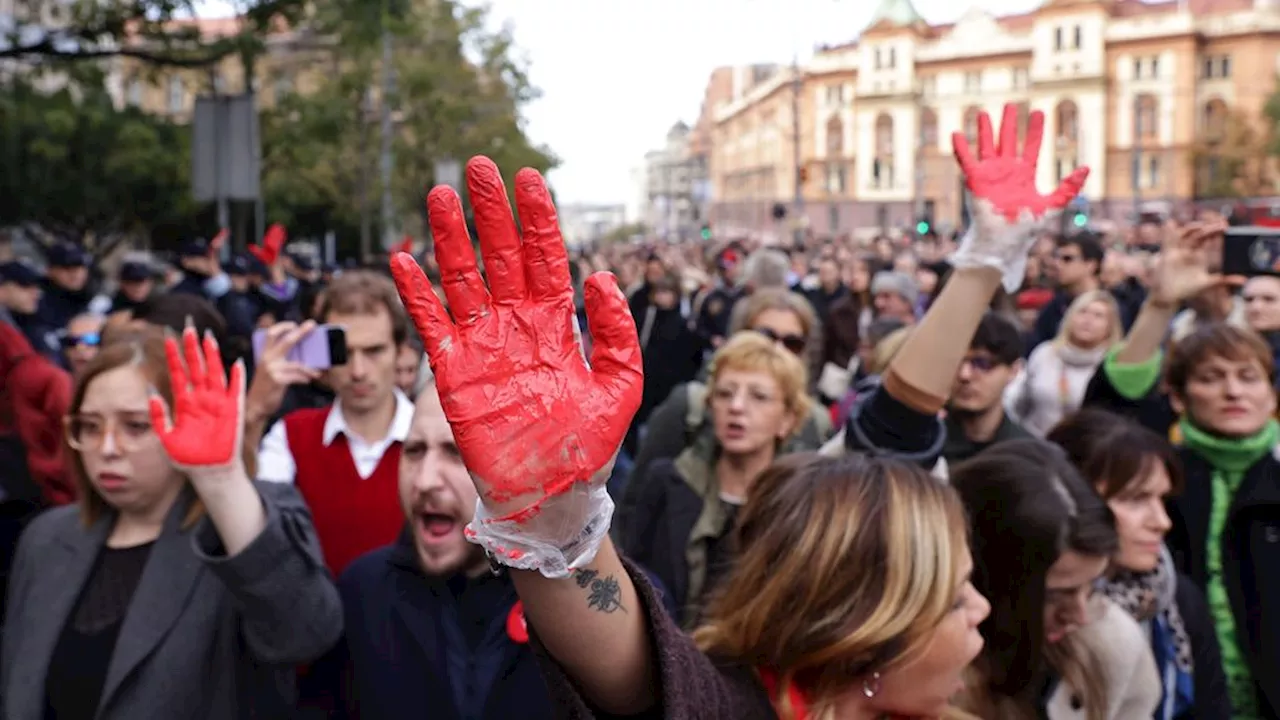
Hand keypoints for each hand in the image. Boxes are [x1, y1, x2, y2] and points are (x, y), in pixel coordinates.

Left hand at [149, 327, 246, 481]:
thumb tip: (150, 391)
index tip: (167, 336)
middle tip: (188, 326)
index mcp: (184, 403)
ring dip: (212, 356)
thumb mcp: (165, 437)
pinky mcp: (233, 412)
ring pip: (214, 373)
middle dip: (192, 347)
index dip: (174, 355)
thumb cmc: (187, 458)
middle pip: (196, 367)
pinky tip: (236, 363)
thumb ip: (159, 415)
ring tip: (208, 337)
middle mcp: (201, 399)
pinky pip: (236, 391)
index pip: (178, 372)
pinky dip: (237, 378)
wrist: (208, 473)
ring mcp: (218, 403)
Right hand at [244, 320, 321, 425]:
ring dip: (309, 369)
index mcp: (264, 355)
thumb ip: (280, 361)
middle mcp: (267, 359)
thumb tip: (304, 355)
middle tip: (312, 324)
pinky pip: (297, 377)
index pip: (271, 334)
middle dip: (301, 332)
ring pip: (297, 364)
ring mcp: (272, 369)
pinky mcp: (277, 380)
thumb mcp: (270, 371)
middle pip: (287, 341)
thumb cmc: (266, 388)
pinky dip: (304, 379)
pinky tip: (308, 381)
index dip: (282, 327)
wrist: (255, 406)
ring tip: (317, 373)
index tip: (294, 324)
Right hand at [389, 156, 642, 521]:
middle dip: (490, 212)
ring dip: (450, 238)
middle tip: (478, 167)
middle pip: (499, 256)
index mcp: (557, 324)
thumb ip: (616, 333)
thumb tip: (599, 277)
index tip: (529, 177)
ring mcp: (482, 346)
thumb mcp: (620, 387)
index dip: (537, 219)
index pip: (544, 258)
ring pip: (462, 279)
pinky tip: (405, 260)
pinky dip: (417, 295)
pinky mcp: (454, 374)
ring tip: (438, 195)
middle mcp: (516, 325)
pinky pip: (431, 326)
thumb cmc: (588, 445)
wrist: (551, 495)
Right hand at [951, 103, 1089, 289]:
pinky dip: (961, 148)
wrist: (1004, 242)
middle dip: (1010, 123)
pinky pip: (967, 161)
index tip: (1039, 112)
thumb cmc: (1026, 229)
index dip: (1035, 131)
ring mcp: (990, 175)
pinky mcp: (975, 182)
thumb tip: (1086, 168)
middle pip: (1008, 141)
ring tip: (984, 113)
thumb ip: (1068, 188)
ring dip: (986, 130)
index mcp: (1024, 176)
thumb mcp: (1052, 206)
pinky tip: (957, 134)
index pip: (1031, 147)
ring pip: (987, 146)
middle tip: (1011, 104)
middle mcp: (1006, 172)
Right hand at [1148, 220, 1235, 306]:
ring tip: (1200, 226)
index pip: (1210, 240)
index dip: (1216, 232)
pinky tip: (1170, 223)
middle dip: (1209, 228)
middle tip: (1219, 225)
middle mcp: (1190, 251)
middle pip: (1200, 234)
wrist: (1169, 296)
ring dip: (1192, 228)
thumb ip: (1224, 280)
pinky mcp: (1168, 253)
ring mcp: (1179, 251)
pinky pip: (1168, 240)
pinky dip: (1168, 232)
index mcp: (1201, 255)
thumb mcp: (1208, 284)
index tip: (1225, 227)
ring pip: (1185, 234)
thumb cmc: (1188, 290)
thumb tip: (1244, 281)